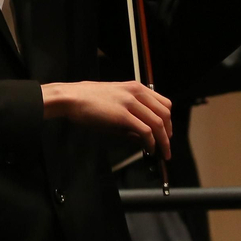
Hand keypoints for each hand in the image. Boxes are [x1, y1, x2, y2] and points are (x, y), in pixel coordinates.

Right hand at [40, 80, 171, 158]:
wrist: (72, 98)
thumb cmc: (89, 101)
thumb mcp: (116, 105)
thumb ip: (132, 118)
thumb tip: (144, 137)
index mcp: (136, 88)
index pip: (164, 104)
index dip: (168, 121)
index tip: (167, 133)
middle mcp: (136, 92)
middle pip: (165, 113)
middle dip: (168, 133)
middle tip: (166, 146)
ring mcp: (130, 103)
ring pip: (158, 123)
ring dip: (163, 141)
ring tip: (161, 152)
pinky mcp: (123, 116)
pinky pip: (145, 130)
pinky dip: (151, 142)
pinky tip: (149, 149)